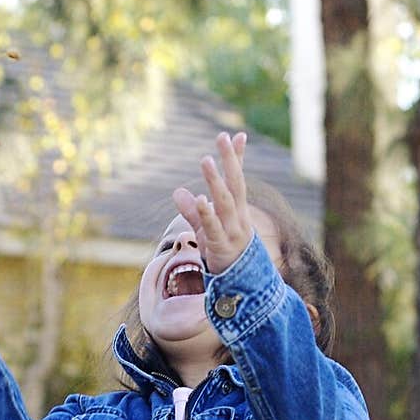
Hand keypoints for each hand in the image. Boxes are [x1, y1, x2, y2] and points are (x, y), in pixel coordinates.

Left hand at [172, 131, 250, 275]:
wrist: (240, 285)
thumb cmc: (223, 252)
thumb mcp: (207, 229)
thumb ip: (193, 211)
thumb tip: (179, 191)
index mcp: (237, 210)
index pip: (238, 179)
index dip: (237, 158)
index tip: (238, 135)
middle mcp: (238, 217)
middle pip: (235, 184)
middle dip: (230, 160)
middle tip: (222, 138)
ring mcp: (232, 231)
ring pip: (225, 202)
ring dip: (216, 181)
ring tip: (207, 160)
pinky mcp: (221, 246)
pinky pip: (214, 227)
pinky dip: (206, 213)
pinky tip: (199, 198)